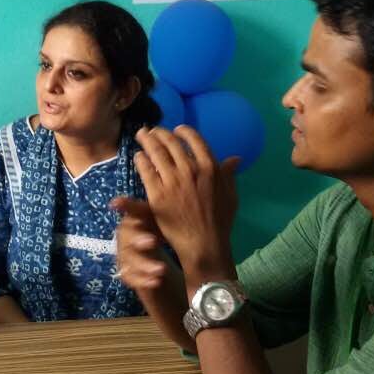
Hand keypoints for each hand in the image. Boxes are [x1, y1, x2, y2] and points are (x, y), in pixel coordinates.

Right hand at [111, 196, 169, 289]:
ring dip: (144, 264)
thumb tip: (161, 191)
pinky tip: (156, 281)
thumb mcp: (166, 224)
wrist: (166, 272)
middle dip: (137, 239)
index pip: (129, 216)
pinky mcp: (129, 277)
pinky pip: (131, 278)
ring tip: (162, 269)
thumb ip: (161, 209)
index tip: (137, 217)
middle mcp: (125, 240)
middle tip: (153, 241)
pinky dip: (143, 280)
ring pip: (128, 260)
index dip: (128, 213)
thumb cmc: (166, 240)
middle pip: (125, 237)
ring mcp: (125, 259)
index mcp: (134, 224)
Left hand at [133, 126, 240, 282]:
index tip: (176, 130)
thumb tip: (235, 158)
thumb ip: (229, 175)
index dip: (183, 132)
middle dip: (160, 133)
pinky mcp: (157, 194)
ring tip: (141, 136)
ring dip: (147, 140)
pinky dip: (141, 160)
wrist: (204, 244)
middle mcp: (191, 170)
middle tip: (152, 130)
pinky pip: (146, 171)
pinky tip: (138, 156)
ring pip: (156, 153)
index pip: (195, 140)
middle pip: (171, 143)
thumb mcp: (231, 195)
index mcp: (210, 168)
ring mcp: (173, 181)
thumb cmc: (220, 222)